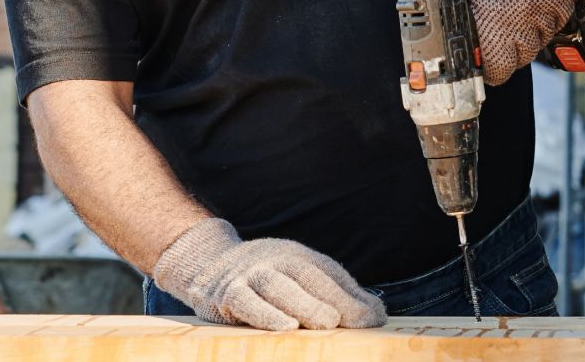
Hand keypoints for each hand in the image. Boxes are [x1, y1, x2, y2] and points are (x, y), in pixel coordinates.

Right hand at [153, 218, 386, 330]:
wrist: (206, 263)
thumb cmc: (266, 277)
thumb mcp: (302, 276)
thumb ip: (339, 294)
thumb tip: (378, 314)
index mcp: (297, 258)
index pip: (328, 275)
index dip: (352, 297)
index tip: (374, 319)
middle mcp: (273, 262)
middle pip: (305, 277)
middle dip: (331, 299)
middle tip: (352, 320)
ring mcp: (249, 276)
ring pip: (277, 287)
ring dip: (303, 304)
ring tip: (327, 323)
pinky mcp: (226, 295)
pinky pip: (245, 302)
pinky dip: (265, 314)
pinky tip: (284, 327)